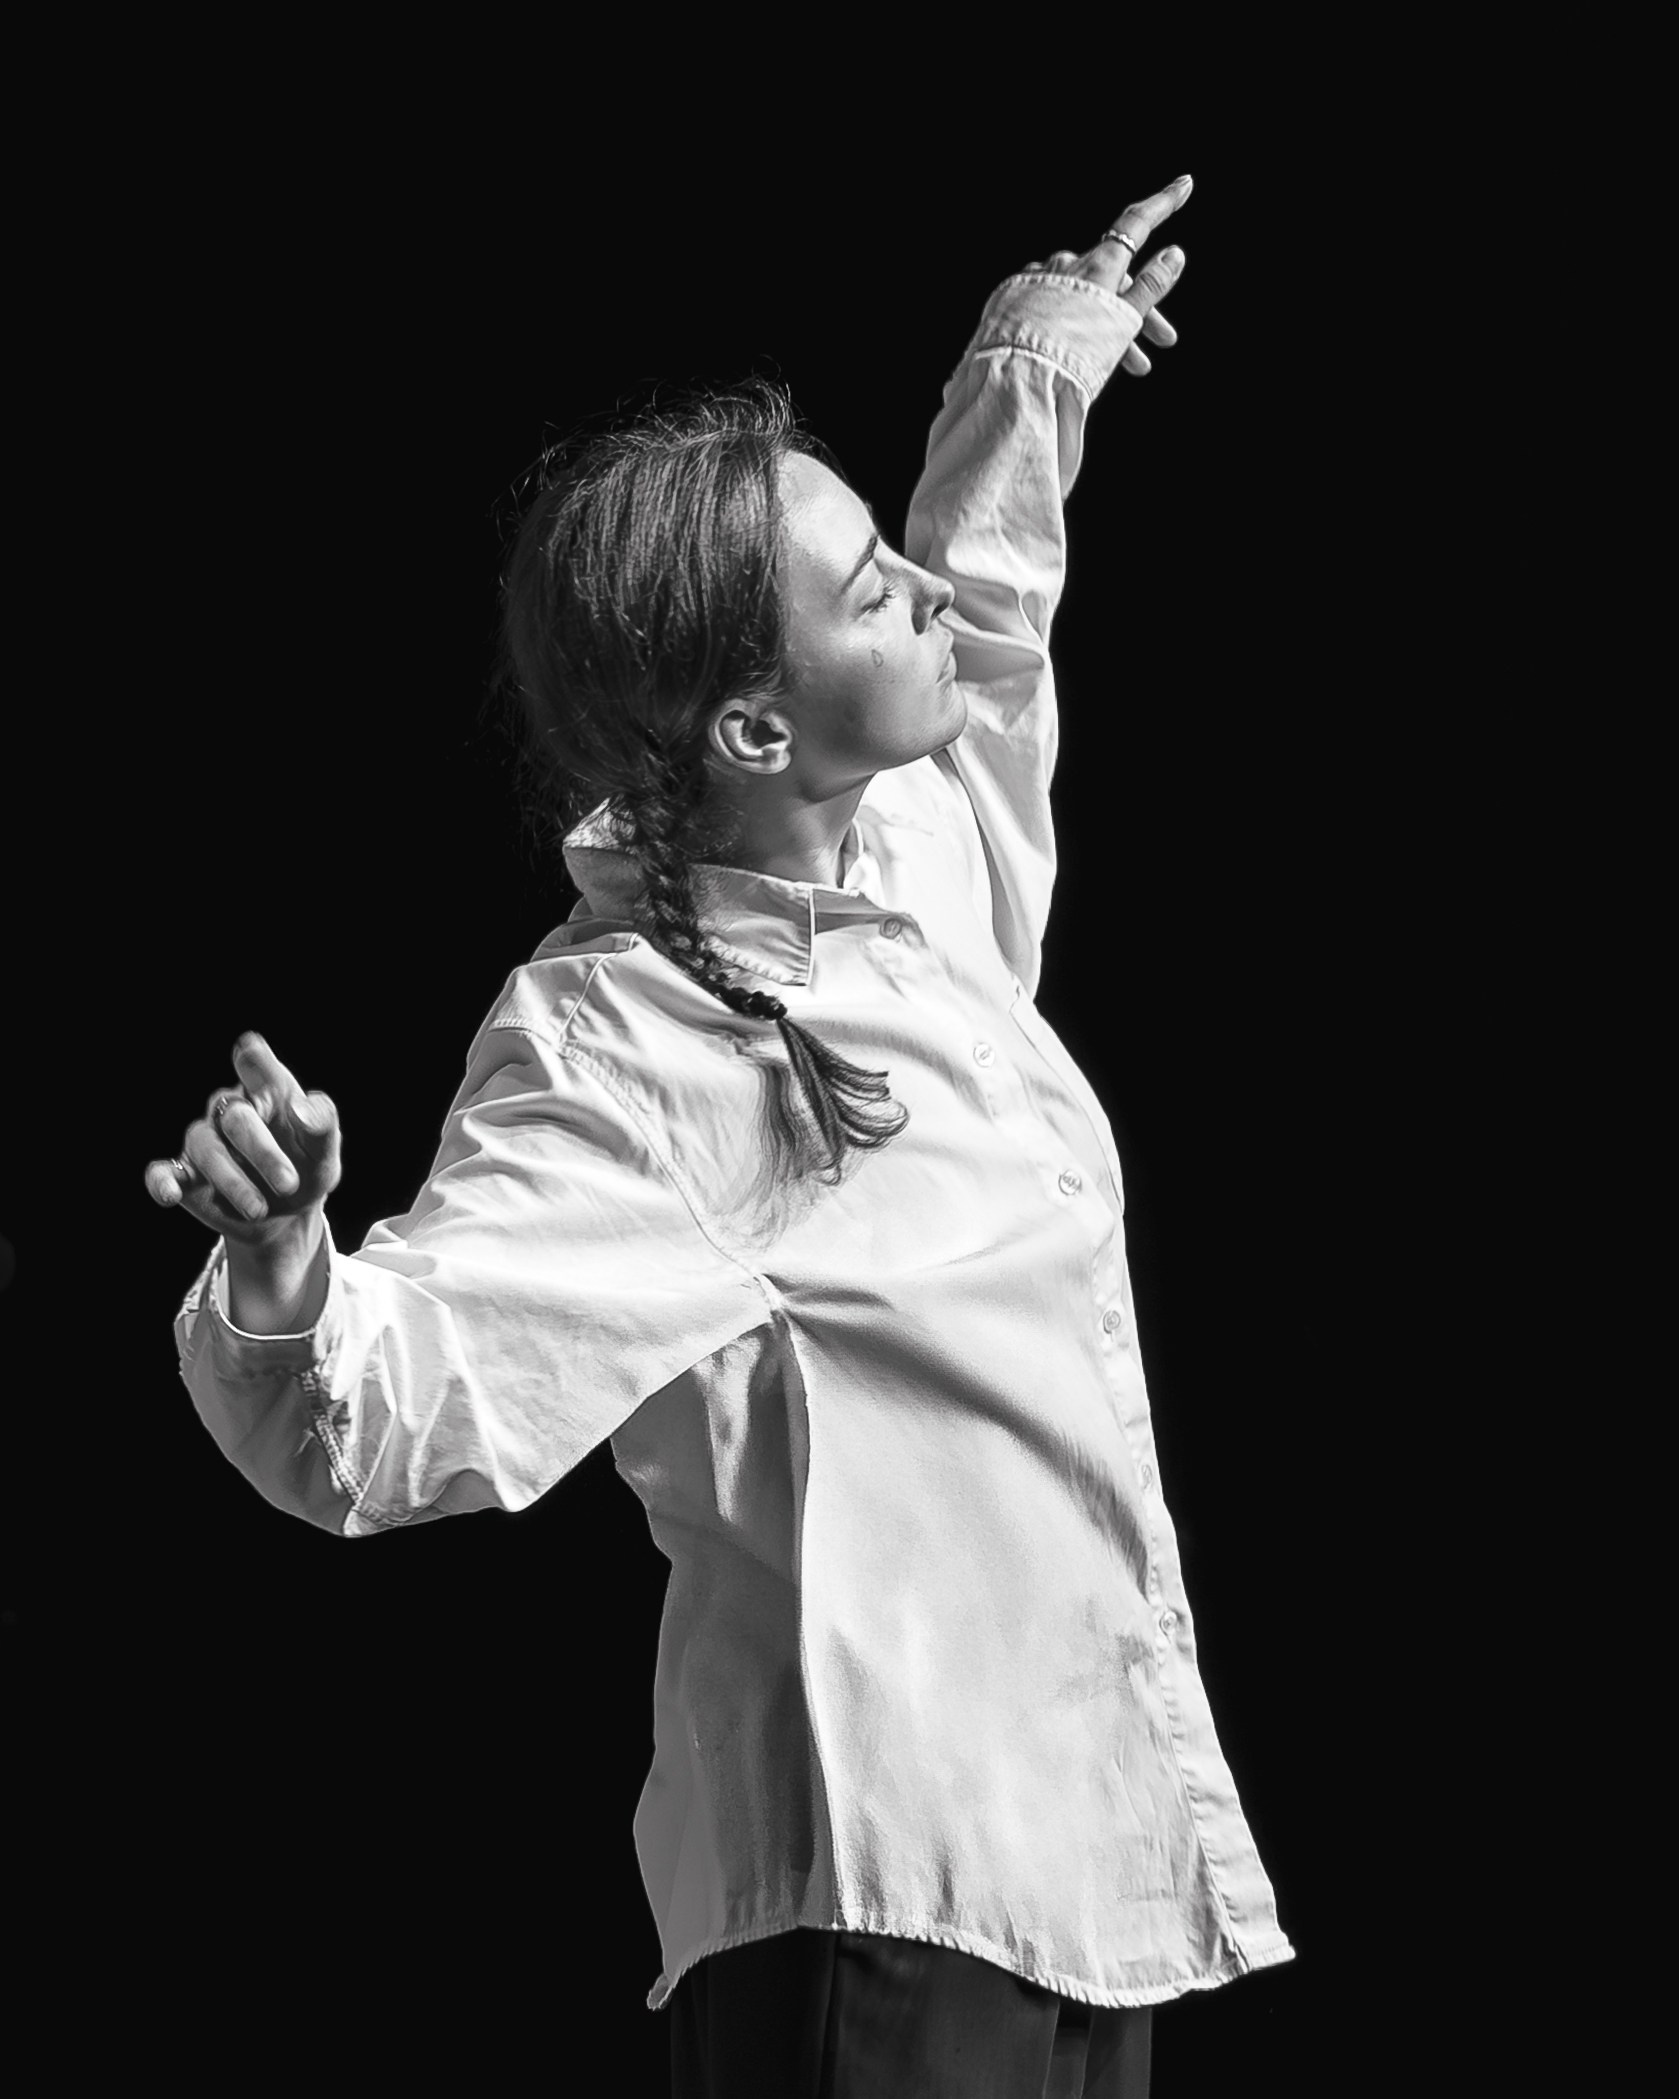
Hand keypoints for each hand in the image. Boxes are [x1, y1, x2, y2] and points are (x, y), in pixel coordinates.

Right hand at [145, 1031, 341, 1240]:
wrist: (289, 1217)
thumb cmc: (308, 1170)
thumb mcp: (324, 1152)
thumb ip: (322, 1125)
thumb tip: (300, 1107)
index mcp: (267, 1092)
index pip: (256, 1066)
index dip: (253, 1060)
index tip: (249, 1051)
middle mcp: (230, 1109)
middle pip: (235, 1116)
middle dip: (262, 1151)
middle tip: (289, 1183)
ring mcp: (205, 1140)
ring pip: (206, 1148)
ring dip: (232, 1180)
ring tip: (259, 1209)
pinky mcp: (184, 1174)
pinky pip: (163, 1172)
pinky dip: (162, 1181)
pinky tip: (169, 1194)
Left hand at [1022, 172, 1191, 374]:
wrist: (1017, 375)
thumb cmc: (1073, 353)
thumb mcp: (1123, 321)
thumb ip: (1150, 287)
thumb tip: (1174, 254)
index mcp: (1098, 264)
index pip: (1136, 223)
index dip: (1163, 203)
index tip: (1184, 185)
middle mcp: (1069, 264)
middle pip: (1113, 276)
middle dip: (1140, 307)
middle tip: (1162, 339)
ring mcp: (1042, 279)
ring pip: (1086, 294)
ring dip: (1109, 324)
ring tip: (1130, 364)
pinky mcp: (1019, 300)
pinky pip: (1055, 302)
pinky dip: (1074, 319)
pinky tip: (1078, 342)